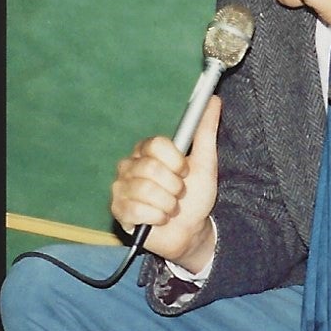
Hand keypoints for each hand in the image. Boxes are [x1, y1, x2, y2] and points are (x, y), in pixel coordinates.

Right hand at [109, 97, 219, 269]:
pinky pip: (135, 210)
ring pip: (145, 191)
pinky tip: (159, 220)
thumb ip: (205, 131)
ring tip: (170, 208)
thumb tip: (213, 100)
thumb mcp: (205, 163)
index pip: (154, 144)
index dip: (174, 160)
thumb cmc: (195, 196)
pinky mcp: (118, 210)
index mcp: (148, 150)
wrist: (190, 231)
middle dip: (173, 187)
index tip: (185, 171)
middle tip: (179, 194)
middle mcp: (130, 165)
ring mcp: (121, 187)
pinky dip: (156, 218)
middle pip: (150, 168)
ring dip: (167, 204)